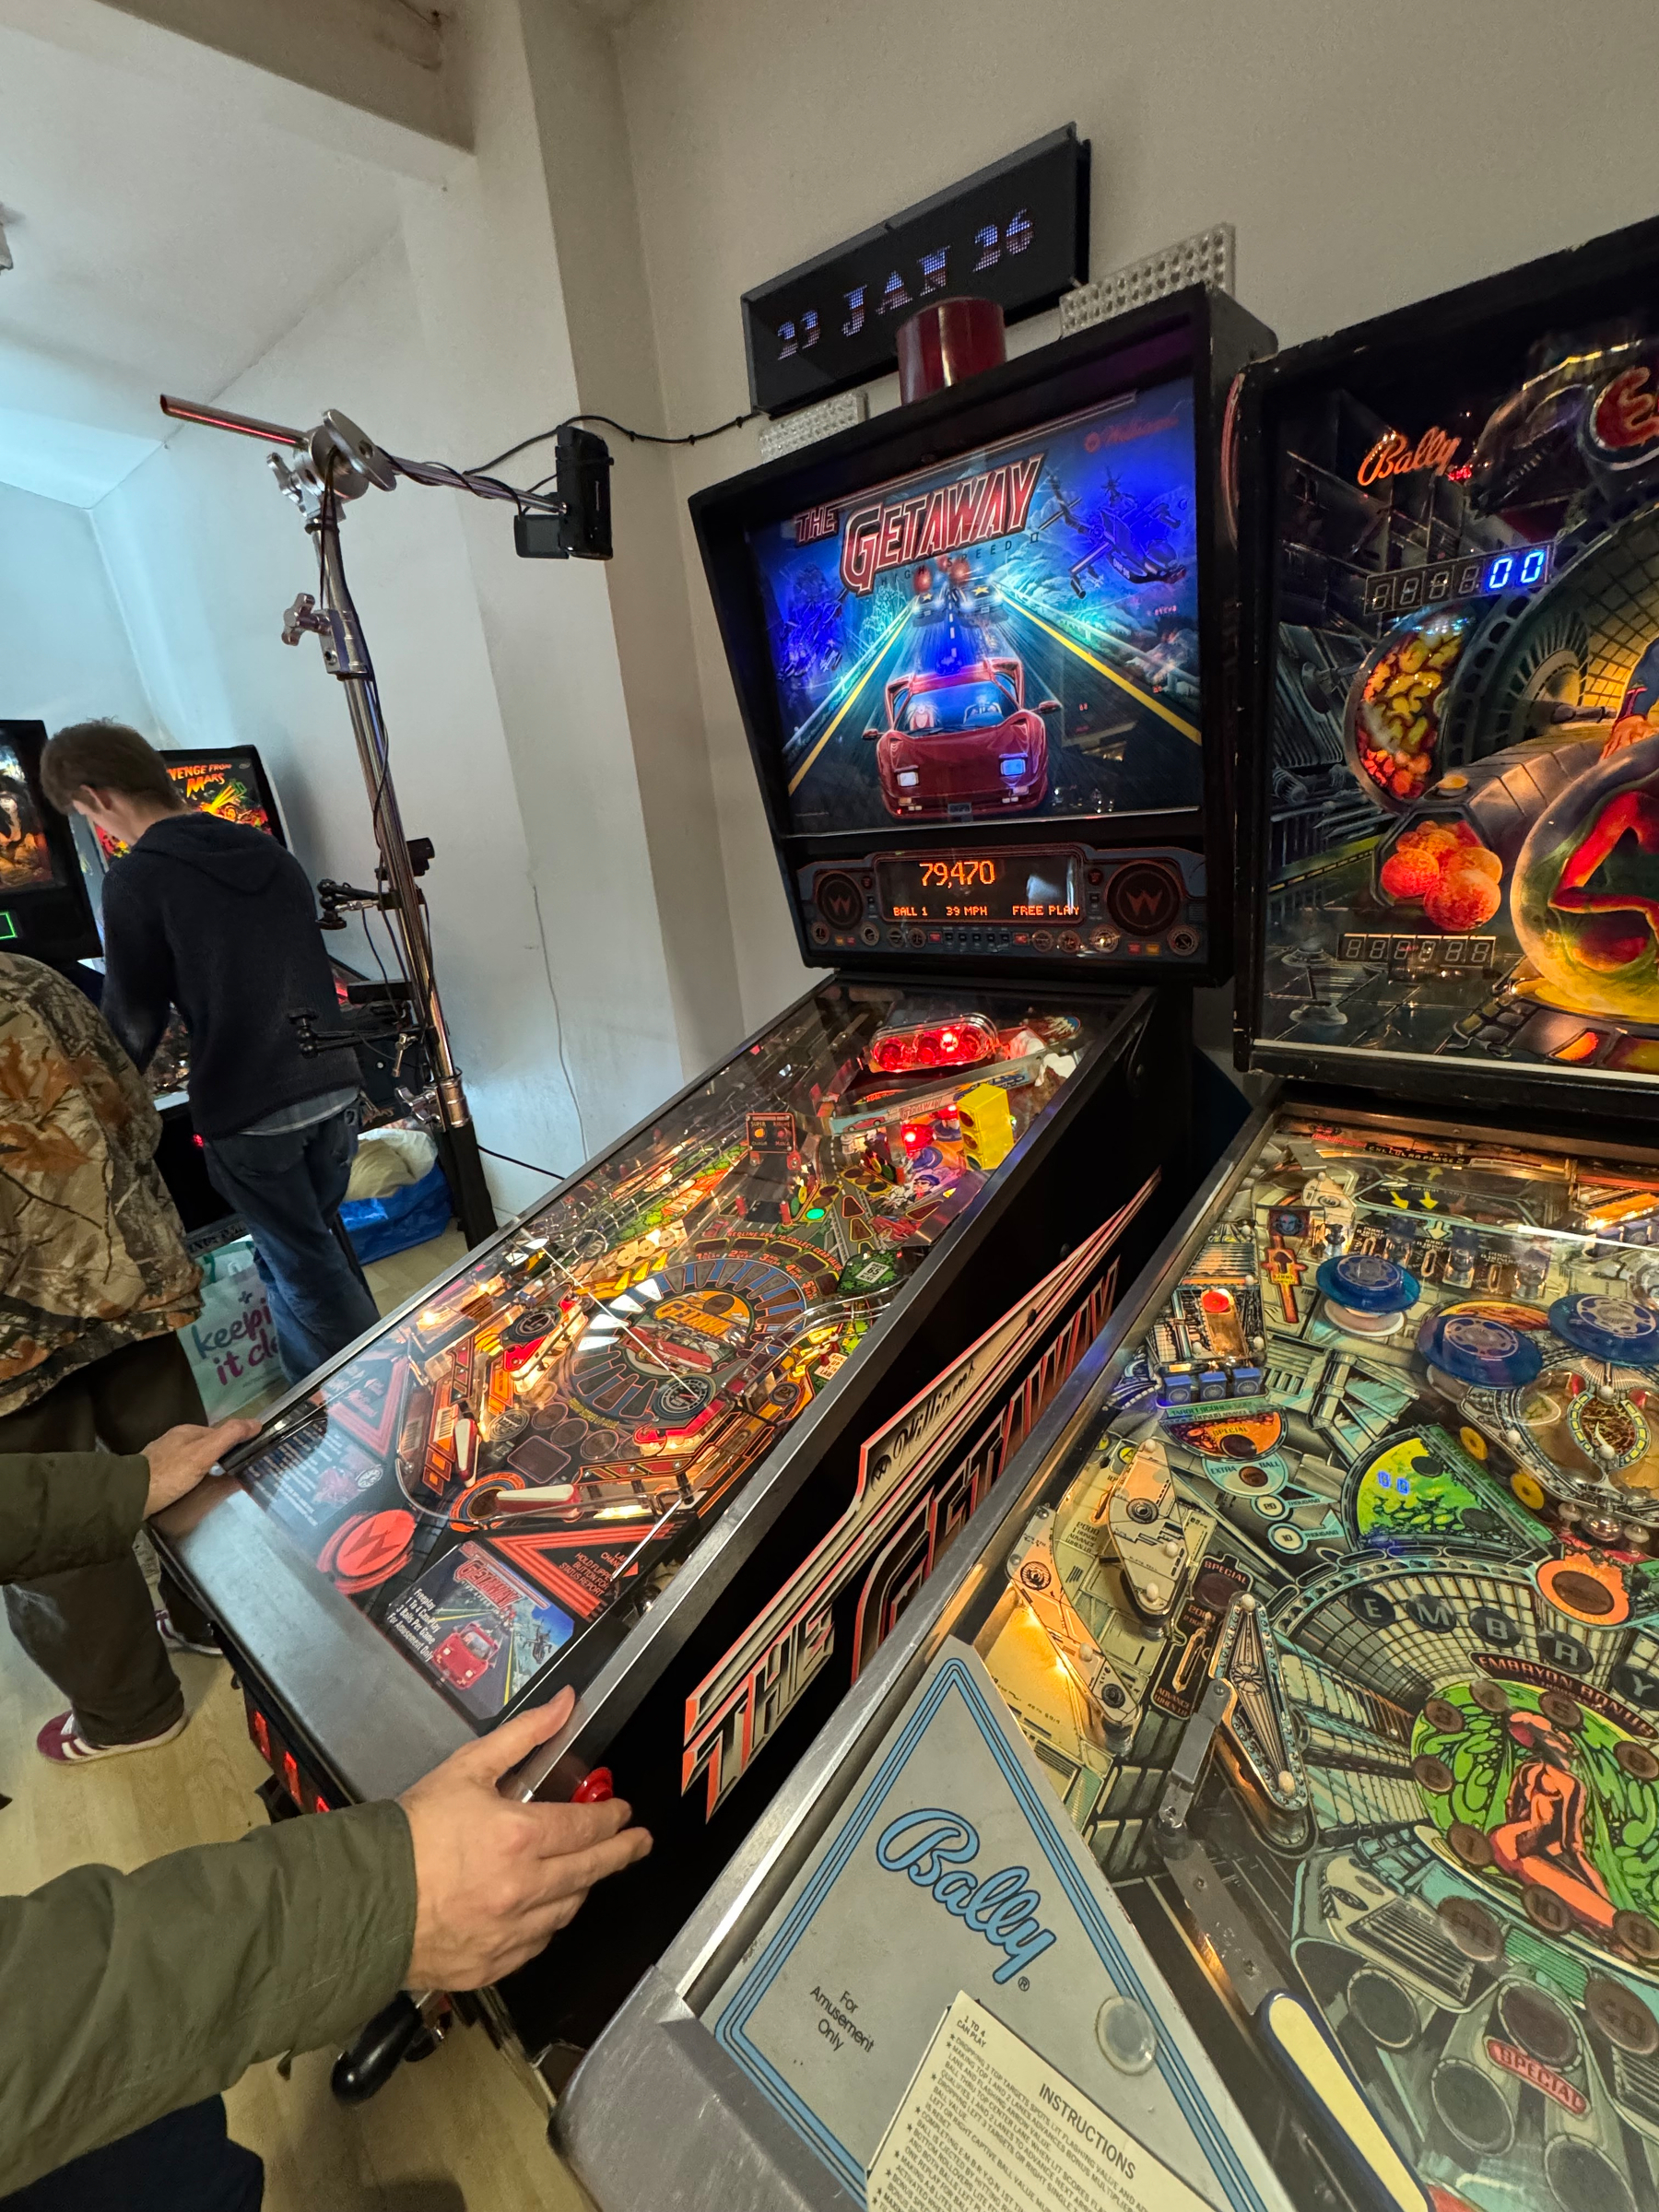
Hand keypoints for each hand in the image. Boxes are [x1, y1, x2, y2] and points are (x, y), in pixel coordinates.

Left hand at [142, 1417, 260, 1515]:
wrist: (131, 1494)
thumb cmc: (171, 1474)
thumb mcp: (204, 1454)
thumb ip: (229, 1437)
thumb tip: (256, 1423)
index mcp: (187, 1431)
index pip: (219, 1432)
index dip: (235, 1440)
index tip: (248, 1453)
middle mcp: (174, 1438)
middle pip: (204, 1443)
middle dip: (219, 1452)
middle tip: (236, 1467)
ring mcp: (161, 1454)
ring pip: (191, 1455)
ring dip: (205, 1463)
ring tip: (217, 1477)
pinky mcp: (154, 1472)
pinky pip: (179, 1467)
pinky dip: (191, 1472)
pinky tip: (191, 1484)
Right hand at [399, 1687, 651, 1989]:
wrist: (363, 1899)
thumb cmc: (410, 1835)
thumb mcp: (467, 1767)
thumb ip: (524, 1735)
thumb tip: (564, 1705)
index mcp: (521, 1838)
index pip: (588, 1827)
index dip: (612, 1819)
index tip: (622, 1813)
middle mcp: (524, 1888)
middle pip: (591, 1871)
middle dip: (621, 1853)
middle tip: (637, 1844)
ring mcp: (510, 1931)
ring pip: (566, 1910)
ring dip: (582, 1888)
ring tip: (586, 1872)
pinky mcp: (491, 1964)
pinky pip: (535, 1945)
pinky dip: (545, 1925)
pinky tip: (543, 1911)